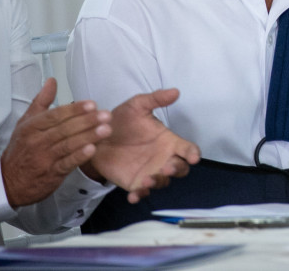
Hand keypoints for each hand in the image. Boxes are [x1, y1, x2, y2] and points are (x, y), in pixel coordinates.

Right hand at [0, 79, 111, 207]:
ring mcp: (44, 158)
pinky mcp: (51, 174)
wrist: (9, 182)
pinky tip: (92, 149)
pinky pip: (66, 163)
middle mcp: (37, 141)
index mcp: (31, 127)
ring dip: (88, 137)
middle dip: (87, 121)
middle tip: (106, 115)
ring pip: (68, 145)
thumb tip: (52, 81)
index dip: (74, 109)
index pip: (55, 116)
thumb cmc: (21, 149)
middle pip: (64, 129)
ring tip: (106, 129)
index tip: (92, 104)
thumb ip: (41, 101)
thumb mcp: (26, 123)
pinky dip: (79, 157)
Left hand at [83, 88, 200, 202]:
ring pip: (162, 182)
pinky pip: (141, 193)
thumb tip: (175, 91)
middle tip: (166, 167)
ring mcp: (150, 172)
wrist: (95, 137)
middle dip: (177, 170)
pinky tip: (133, 195)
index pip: (188, 149)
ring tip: (146, 180)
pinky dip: (139, 196)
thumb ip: (155, 99)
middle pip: (180, 169)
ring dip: (157, 182)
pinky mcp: (134, 183)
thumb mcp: (137, 106)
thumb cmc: (121, 120)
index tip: (193, 158)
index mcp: (168, 141)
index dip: (193, 154)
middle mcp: (163, 158)